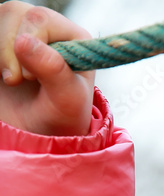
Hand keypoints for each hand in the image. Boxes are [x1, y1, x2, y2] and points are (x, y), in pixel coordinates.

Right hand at [0, 2, 93, 135]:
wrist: (36, 133)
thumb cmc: (59, 119)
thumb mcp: (66, 101)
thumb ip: (54, 71)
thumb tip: (24, 41)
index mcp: (73, 38)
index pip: (40, 17)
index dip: (29, 44)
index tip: (30, 78)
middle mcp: (49, 28)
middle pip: (14, 11)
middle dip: (8, 50)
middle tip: (16, 82)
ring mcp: (22, 30)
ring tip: (10, 79)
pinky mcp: (2, 39)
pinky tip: (1, 74)